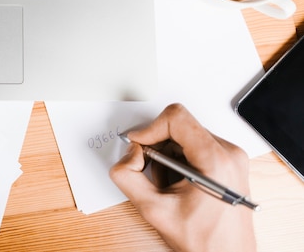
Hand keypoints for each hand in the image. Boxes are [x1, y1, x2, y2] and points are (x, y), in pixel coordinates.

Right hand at [109, 104, 256, 251]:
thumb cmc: (205, 241)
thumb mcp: (154, 210)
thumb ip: (128, 177)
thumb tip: (127, 156)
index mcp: (216, 160)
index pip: (176, 118)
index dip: (149, 129)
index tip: (139, 146)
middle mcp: (228, 153)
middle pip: (178, 126)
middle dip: (157, 148)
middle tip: (151, 173)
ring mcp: (230, 157)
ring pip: (184, 136)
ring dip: (167, 157)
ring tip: (169, 186)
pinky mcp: (228, 162)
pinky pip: (194, 147)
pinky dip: (179, 161)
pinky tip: (179, 185)